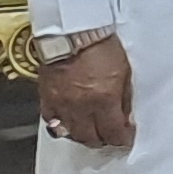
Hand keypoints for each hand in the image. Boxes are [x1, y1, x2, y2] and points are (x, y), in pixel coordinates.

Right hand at [38, 35, 135, 153]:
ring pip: (71, 134)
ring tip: (92, 133)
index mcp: (104, 100)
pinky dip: (62, 128)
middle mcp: (82, 107)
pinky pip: (52, 123)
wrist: (72, 33)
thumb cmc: (101, 47)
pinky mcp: (47, 99)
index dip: (122, 139)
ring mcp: (62, 105)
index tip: (126, 137)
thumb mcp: (125, 71)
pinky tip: (70, 124)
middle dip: (103, 140)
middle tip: (109, 137)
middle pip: (91, 138)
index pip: (113, 133)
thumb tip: (125, 117)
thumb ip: (124, 98)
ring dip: (83, 136)